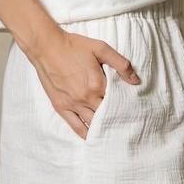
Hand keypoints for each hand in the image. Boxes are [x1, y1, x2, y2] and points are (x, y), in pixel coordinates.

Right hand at [27, 29, 141, 140]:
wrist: (47, 46)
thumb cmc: (74, 46)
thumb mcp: (101, 48)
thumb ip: (120, 64)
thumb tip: (136, 81)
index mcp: (97, 84)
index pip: (117, 101)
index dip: (125, 105)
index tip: (132, 109)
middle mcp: (86, 98)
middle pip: (106, 115)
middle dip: (116, 118)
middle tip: (125, 122)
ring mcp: (73, 104)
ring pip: (93, 124)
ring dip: (103, 128)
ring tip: (113, 132)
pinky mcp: (61, 107)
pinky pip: (76, 127)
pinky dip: (86, 134)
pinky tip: (94, 137)